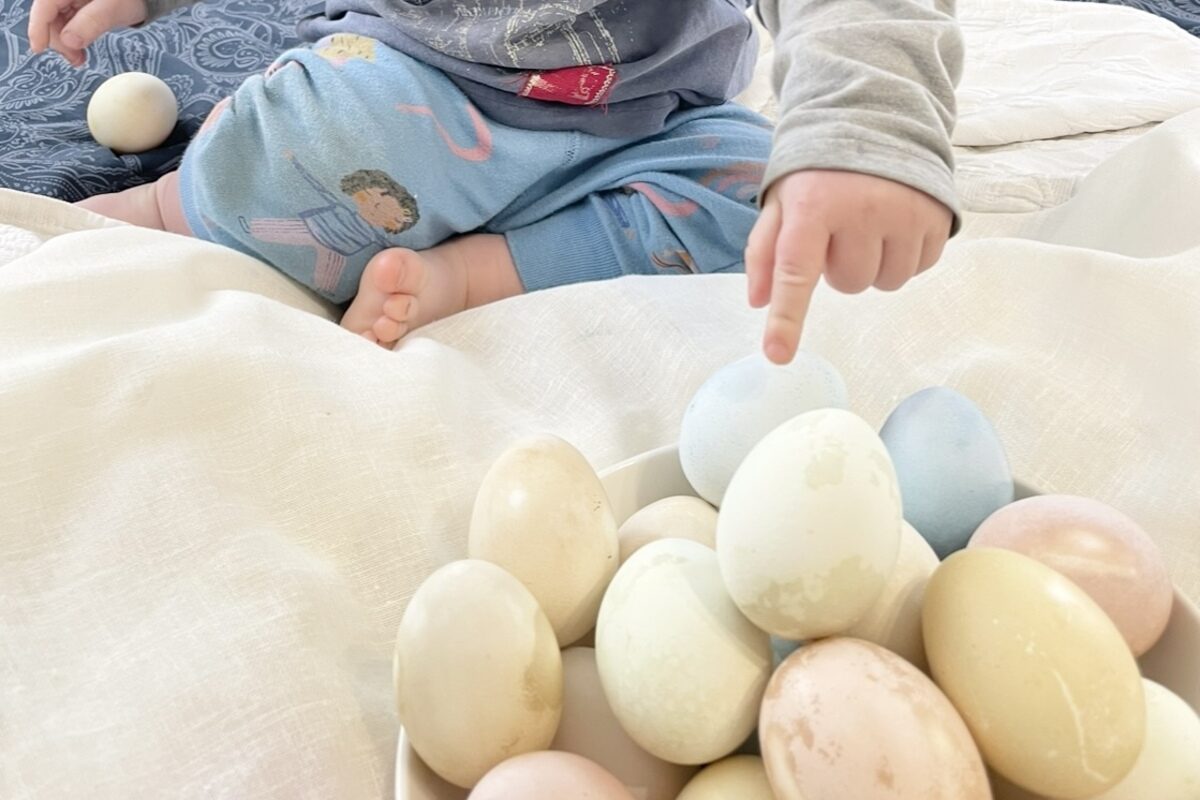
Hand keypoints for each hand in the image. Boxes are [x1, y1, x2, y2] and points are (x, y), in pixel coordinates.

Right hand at [28, 0, 147, 66]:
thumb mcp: (113, 9)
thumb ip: (91, 23)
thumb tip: (69, 42)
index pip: (44, 5)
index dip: (38, 27)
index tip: (39, 49)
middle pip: (48, 14)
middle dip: (57, 39)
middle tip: (74, 60)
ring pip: (56, 19)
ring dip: (64, 41)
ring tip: (79, 59)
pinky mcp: (78, 4)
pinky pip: (67, 21)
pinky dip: (71, 37)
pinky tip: (79, 50)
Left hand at [745, 170, 952, 363]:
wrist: (876, 116)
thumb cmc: (819, 171)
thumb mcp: (782, 200)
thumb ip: (765, 250)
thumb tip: (758, 301)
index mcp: (813, 206)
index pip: (795, 272)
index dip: (787, 319)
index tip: (778, 355)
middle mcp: (861, 209)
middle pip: (849, 284)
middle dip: (841, 266)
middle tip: (839, 230)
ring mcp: (904, 212)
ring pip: (886, 282)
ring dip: (874, 264)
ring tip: (868, 225)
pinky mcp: (937, 216)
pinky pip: (918, 268)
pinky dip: (904, 255)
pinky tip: (894, 224)